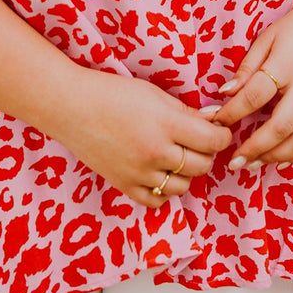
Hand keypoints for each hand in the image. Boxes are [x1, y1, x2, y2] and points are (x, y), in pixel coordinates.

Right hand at [55, 69, 232, 207]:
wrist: (70, 107)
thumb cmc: (112, 92)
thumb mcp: (153, 93)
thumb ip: (186, 111)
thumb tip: (214, 121)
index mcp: (166, 124)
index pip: (213, 141)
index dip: (222, 135)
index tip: (219, 130)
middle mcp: (156, 152)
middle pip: (202, 165)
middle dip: (206, 152)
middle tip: (197, 140)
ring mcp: (140, 172)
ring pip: (183, 185)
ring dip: (186, 172)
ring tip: (176, 155)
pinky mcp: (124, 185)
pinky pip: (157, 200)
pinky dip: (164, 190)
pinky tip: (160, 172)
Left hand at [209, 0, 292, 169]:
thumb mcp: (267, 38)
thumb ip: (247, 68)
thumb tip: (224, 93)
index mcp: (286, 65)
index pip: (255, 95)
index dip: (232, 112)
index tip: (215, 122)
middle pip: (281, 126)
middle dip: (254, 148)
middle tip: (233, 161)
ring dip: (276, 157)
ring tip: (253, 164)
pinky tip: (280, 161)